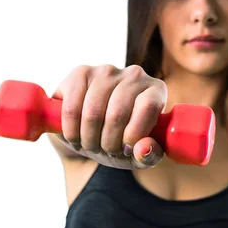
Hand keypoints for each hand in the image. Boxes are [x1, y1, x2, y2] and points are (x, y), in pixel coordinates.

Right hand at [52, 64, 167, 168]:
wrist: (95, 131)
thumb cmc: (124, 142)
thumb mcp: (140, 155)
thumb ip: (150, 155)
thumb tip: (144, 149)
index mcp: (156, 91)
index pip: (147, 107)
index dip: (134, 133)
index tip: (126, 150)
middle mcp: (134, 75)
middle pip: (117, 113)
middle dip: (108, 143)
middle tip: (106, 152)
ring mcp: (106, 71)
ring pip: (92, 113)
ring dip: (89, 140)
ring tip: (91, 146)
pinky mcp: (81, 73)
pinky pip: (72, 108)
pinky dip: (71, 130)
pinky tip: (75, 137)